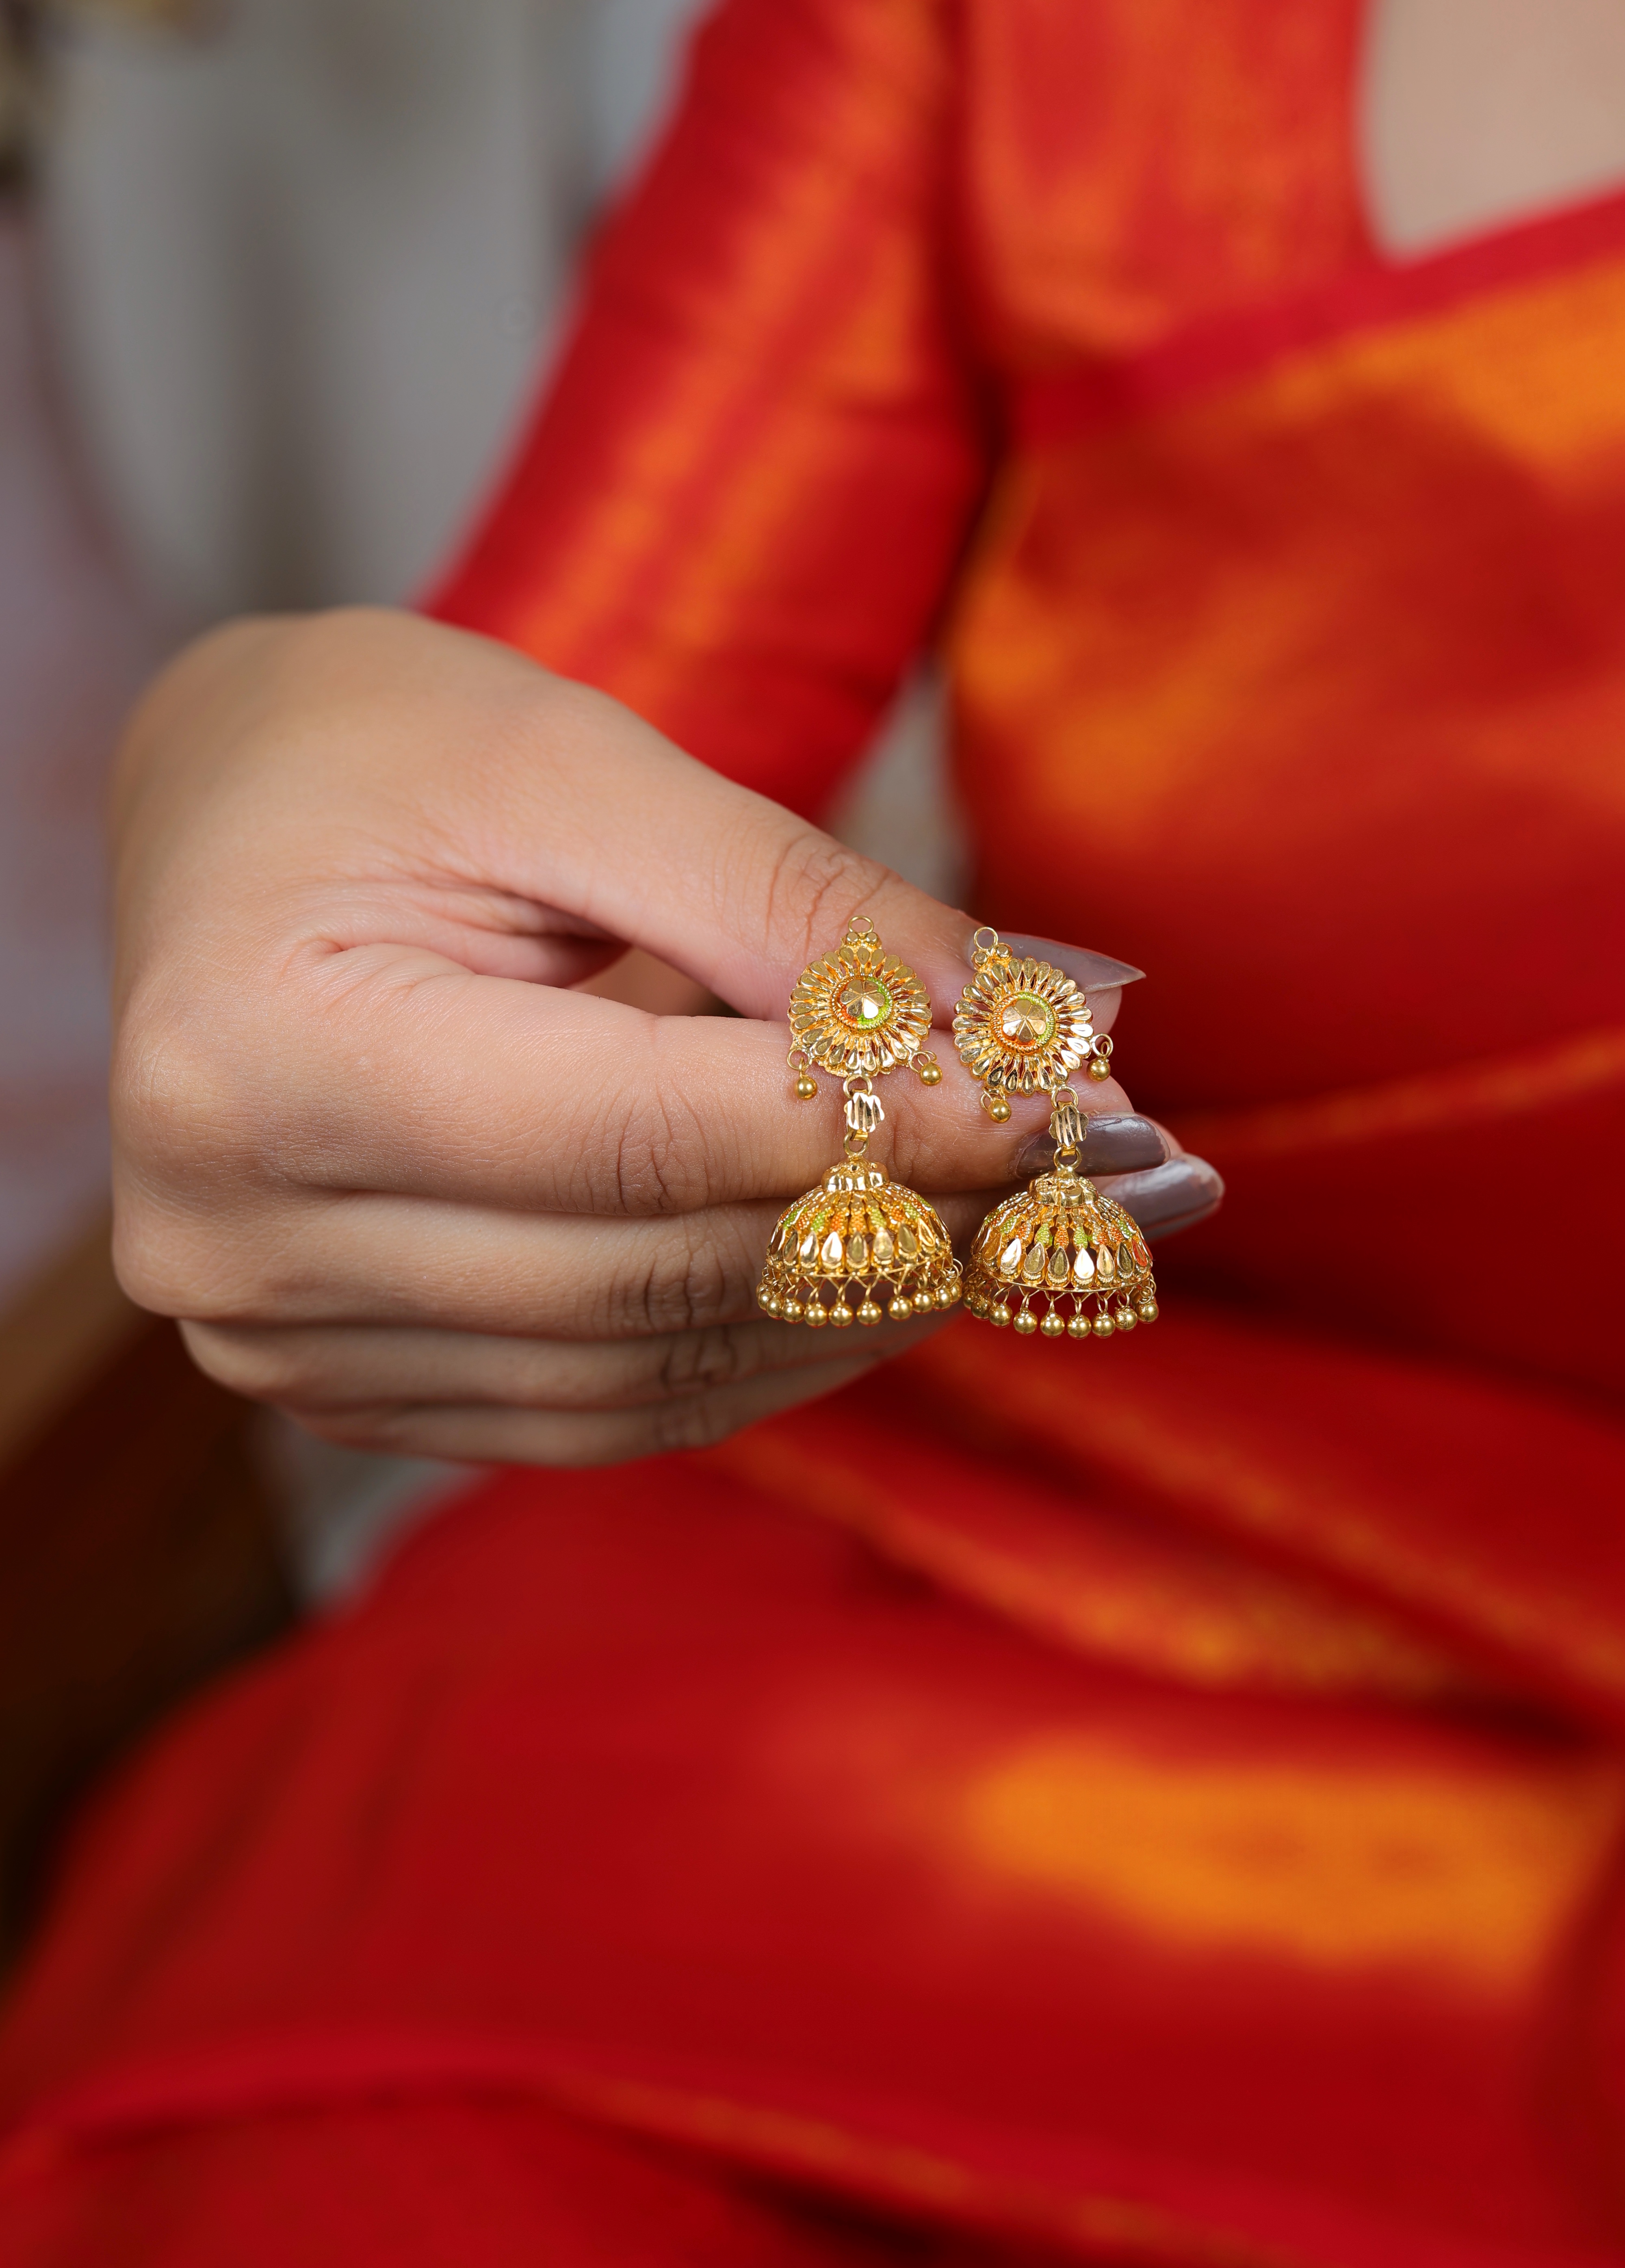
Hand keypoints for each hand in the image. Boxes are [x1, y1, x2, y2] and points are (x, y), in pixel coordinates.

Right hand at [111, 609, 1186, 1465]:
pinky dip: (767, 1355)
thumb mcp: (581, 769)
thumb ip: (794, 912)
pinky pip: (603, 1407)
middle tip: (1108, 1182)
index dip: (886, 1131)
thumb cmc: (375, 753)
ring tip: (1031, 1231)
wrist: (219, 818)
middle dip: (912, 1225)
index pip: (642, 1135)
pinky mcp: (346, 1379)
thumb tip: (1028, 1039)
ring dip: (865, 1307)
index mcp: (265, 1056)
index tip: (1077, 1109)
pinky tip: (897, 1286)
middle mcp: (241, 1236)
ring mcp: (282, 1337)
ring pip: (650, 1368)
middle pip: (657, 1269)